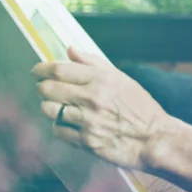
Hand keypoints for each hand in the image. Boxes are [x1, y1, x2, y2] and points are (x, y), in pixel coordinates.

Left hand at [31, 47, 174, 169]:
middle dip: (42, 87)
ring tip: (59, 107)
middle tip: (44, 88)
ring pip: (49, 110)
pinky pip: (58, 131)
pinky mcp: (86, 141)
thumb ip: (94, 63)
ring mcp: (87, 121)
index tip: (37, 71)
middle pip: (48, 89)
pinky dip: (60, 126)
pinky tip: (70, 124)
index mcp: (101, 79)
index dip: (41, 69)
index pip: (58, 70)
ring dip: (50, 107)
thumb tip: (70, 50)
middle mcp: (92, 98)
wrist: (155, 138)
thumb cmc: (141, 107)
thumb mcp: (122, 79)